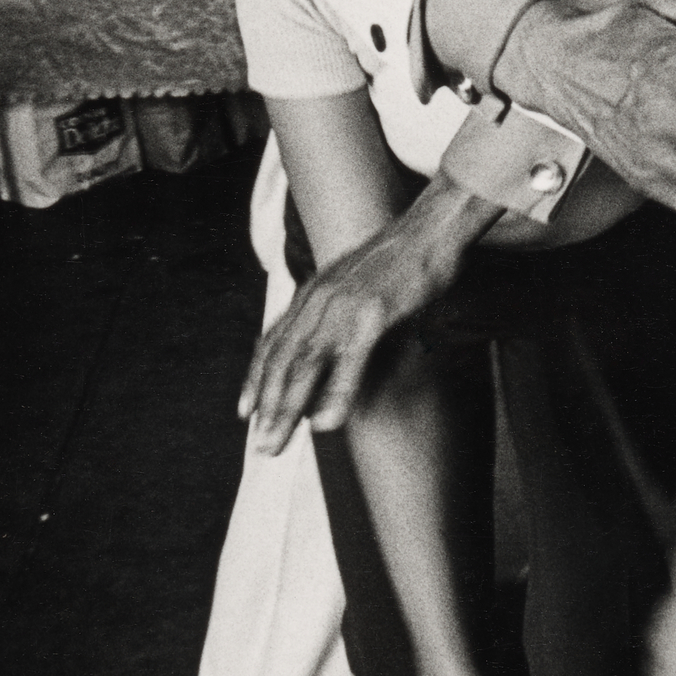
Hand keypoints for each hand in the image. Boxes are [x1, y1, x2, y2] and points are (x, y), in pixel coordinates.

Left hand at [240, 178, 498, 451]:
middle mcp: (319, 300)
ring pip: (304, 365)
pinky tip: (325, 424)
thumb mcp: (358, 285)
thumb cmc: (402, 260)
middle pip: (281, 361)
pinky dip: (334, 395)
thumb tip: (338, 343)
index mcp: (313, 293)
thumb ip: (341, 313)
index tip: (245, 412)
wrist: (430, 229)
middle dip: (267, 406)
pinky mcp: (373, 314)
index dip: (256, 379)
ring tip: (277, 442)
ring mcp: (344, 307)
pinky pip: (348, 363)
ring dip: (287, 408)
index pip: (272, 342)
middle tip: (259, 445)